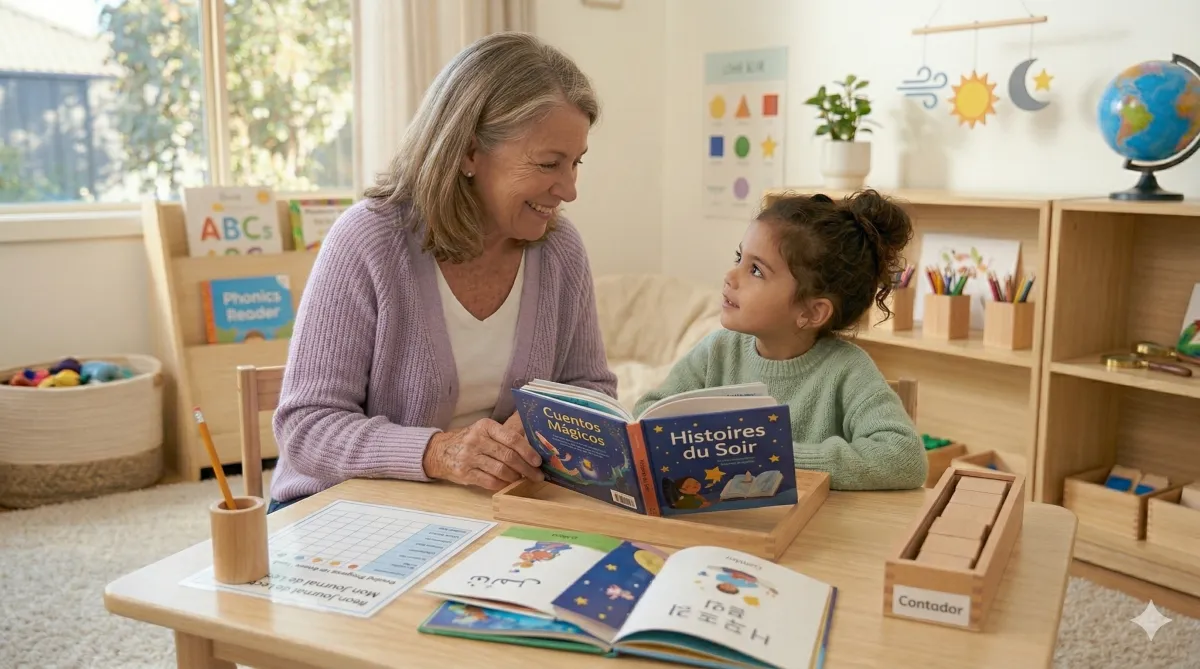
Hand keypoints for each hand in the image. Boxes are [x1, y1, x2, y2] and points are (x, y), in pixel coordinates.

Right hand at [423, 418, 543, 489]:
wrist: (440, 451)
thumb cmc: (469, 441)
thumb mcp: (484, 431)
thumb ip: (504, 437)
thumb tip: (532, 450)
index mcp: (485, 426)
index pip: (512, 439)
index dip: (528, 451)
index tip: (538, 461)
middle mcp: (477, 440)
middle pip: (508, 456)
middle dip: (526, 468)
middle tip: (537, 475)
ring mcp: (469, 457)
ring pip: (501, 470)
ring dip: (515, 477)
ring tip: (522, 479)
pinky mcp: (465, 473)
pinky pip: (490, 481)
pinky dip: (502, 484)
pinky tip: (507, 483)